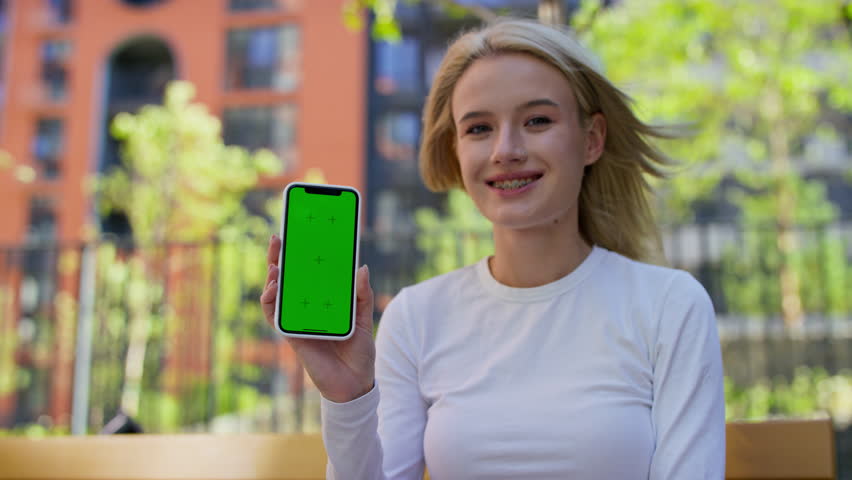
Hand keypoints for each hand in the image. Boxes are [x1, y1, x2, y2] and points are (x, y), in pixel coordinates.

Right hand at [260, 235, 375, 402]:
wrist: (355, 384)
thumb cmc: (359, 352)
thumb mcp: (365, 319)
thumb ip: (363, 295)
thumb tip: (362, 267)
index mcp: (323, 302)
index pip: (307, 275)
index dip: (299, 256)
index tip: (297, 235)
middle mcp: (307, 310)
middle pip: (287, 280)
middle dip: (278, 259)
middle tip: (277, 238)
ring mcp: (298, 322)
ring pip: (276, 296)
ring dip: (272, 279)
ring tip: (274, 264)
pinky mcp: (292, 337)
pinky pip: (275, 318)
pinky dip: (270, 304)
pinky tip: (273, 290)